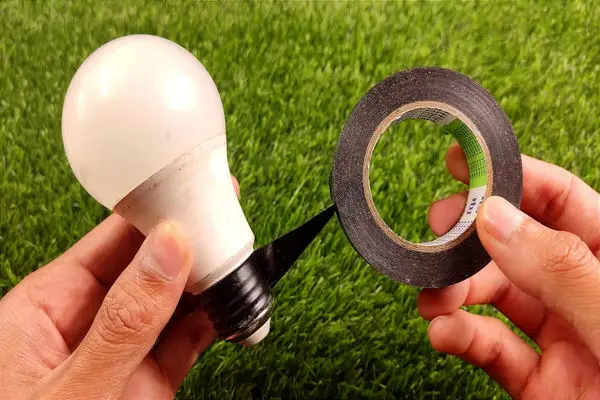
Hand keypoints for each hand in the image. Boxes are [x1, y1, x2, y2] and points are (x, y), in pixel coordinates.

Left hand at [0, 177, 239, 399]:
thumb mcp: (68, 390)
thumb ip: (123, 322)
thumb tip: (167, 249)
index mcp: (49, 305)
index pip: (111, 241)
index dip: (156, 211)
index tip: (196, 190)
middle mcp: (90, 321)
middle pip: (151, 265)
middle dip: (193, 243)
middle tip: (235, 223)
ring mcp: (124, 351)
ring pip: (177, 300)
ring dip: (214, 282)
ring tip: (247, 263)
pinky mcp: (150, 381)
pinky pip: (190, 339)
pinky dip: (220, 322)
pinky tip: (240, 307)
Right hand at [420, 144, 599, 397]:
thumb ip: (564, 270)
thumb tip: (497, 218)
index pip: (563, 201)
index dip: (513, 176)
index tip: (463, 162)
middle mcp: (588, 294)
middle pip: (516, 246)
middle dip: (470, 240)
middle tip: (435, 236)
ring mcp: (562, 338)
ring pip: (495, 296)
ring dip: (456, 291)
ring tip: (431, 298)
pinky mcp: (537, 381)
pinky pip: (490, 347)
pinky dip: (458, 336)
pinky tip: (442, 334)